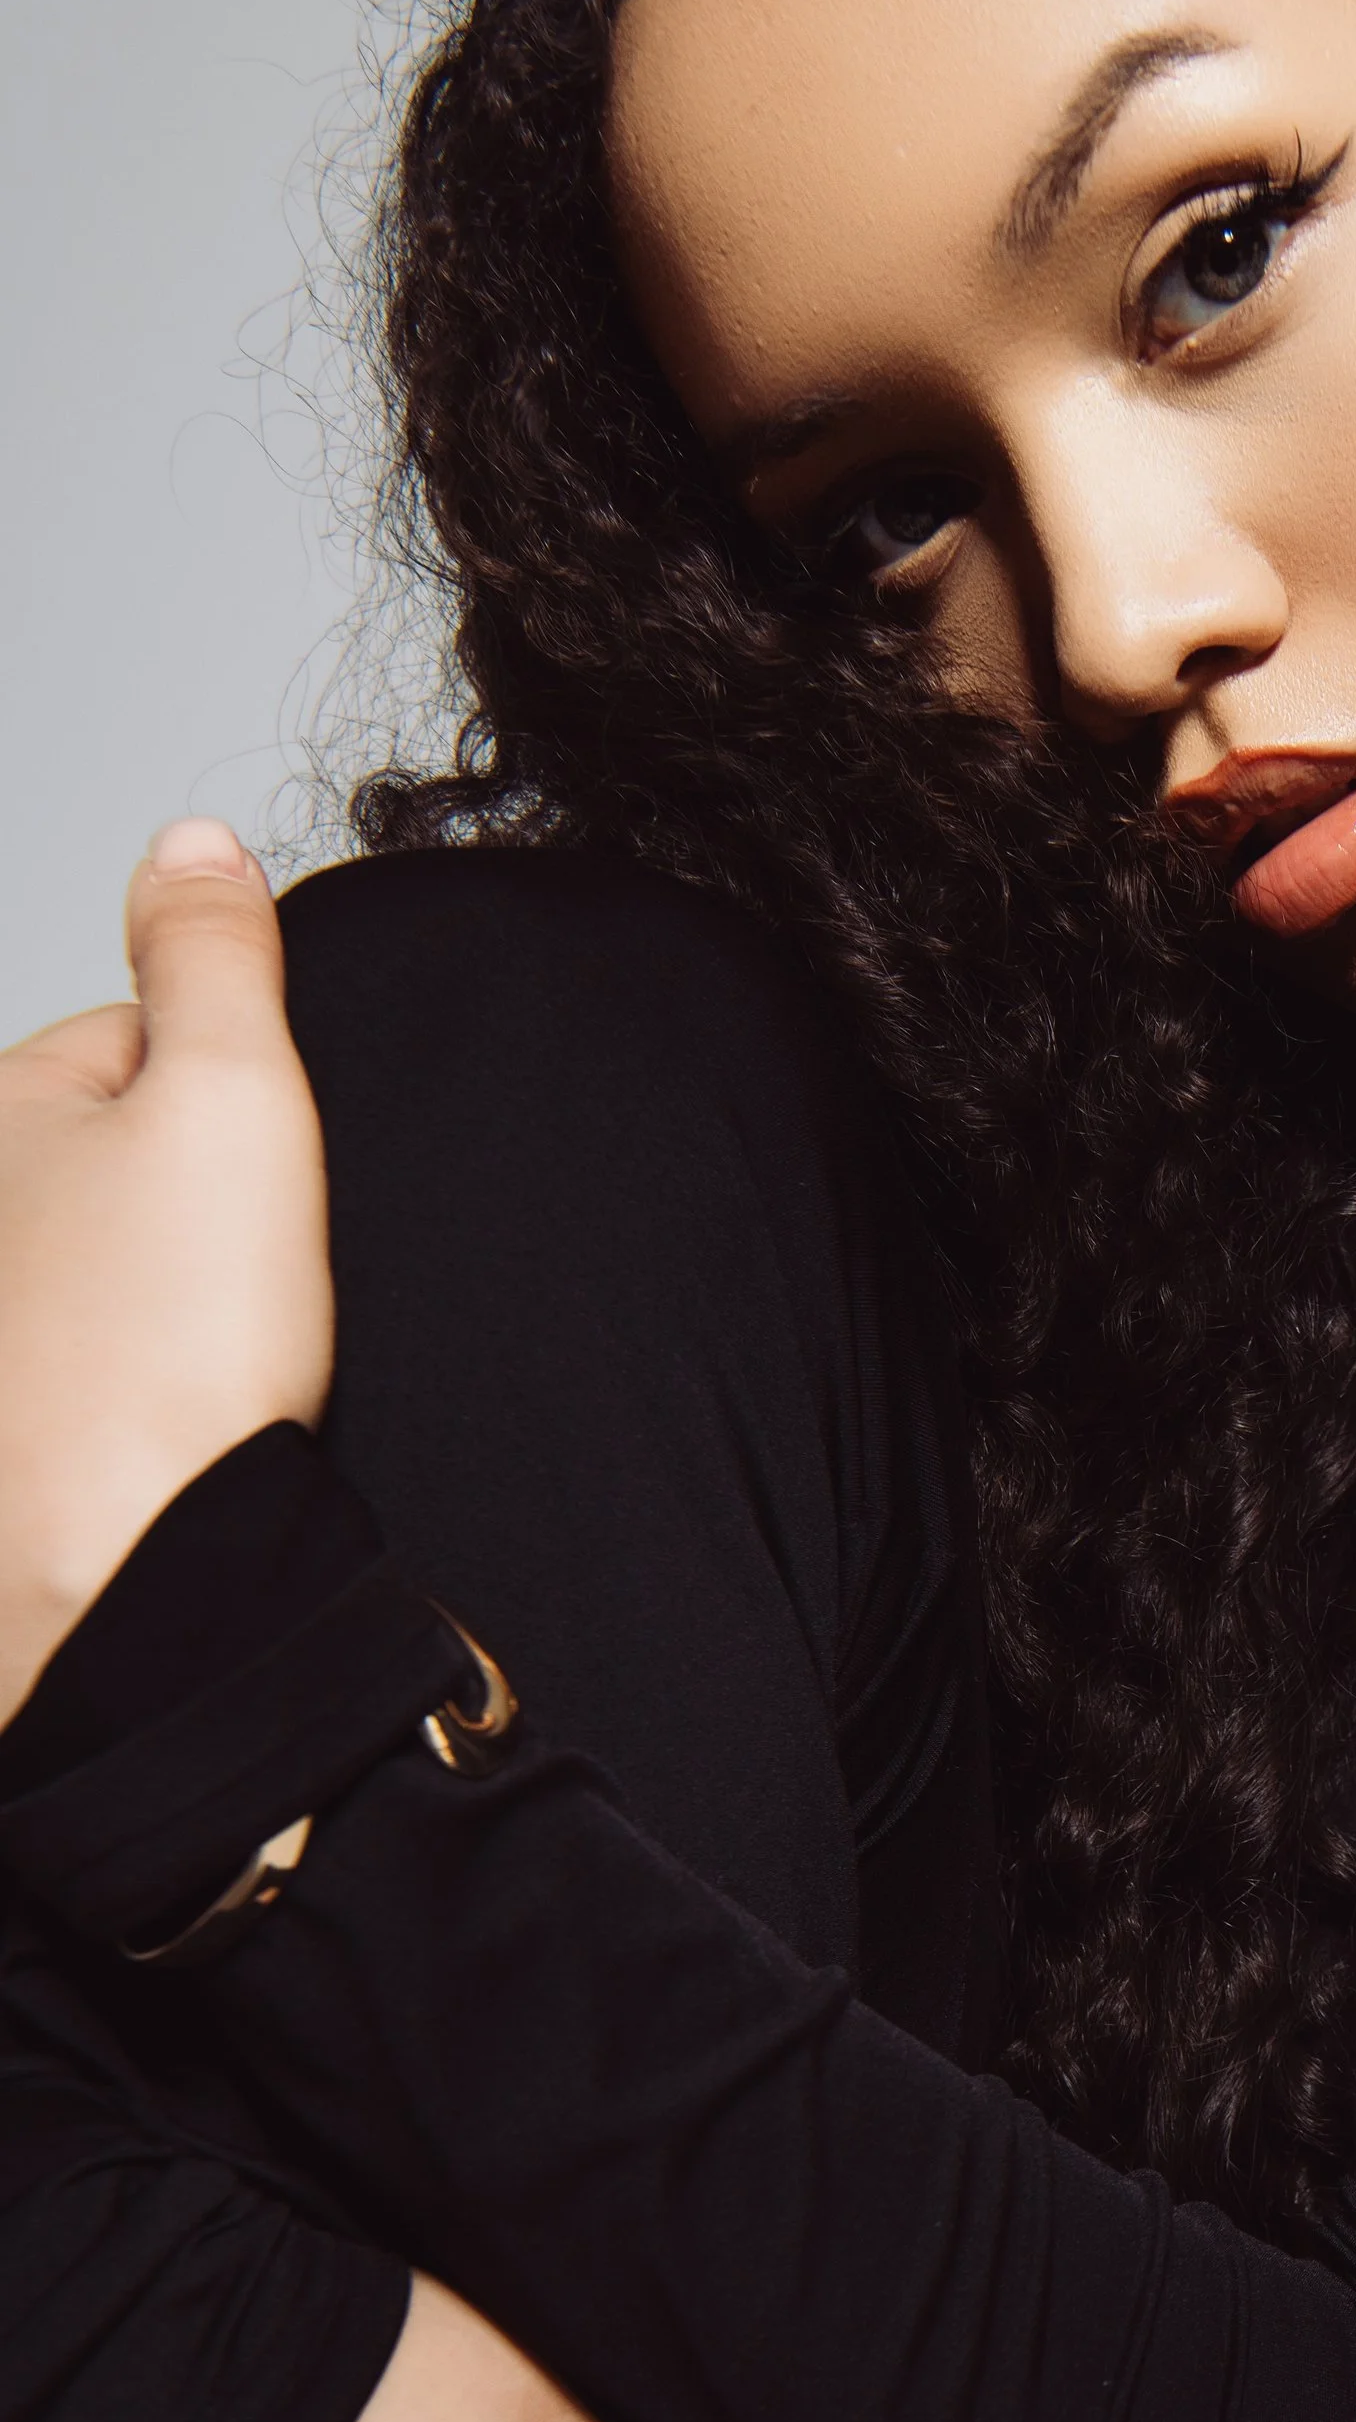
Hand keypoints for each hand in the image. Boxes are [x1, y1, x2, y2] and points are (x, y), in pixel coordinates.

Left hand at [0, 818, 331, 1724]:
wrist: (128, 1583)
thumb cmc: (168, 1357)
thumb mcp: (232, 1096)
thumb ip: (217, 956)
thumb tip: (190, 838)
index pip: (137, 1037)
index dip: (235, 1089)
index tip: (262, 1169)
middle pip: (124, 1163)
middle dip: (201, 1204)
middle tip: (254, 1272)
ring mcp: (0, 1339)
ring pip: (119, 1279)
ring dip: (181, 1311)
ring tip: (228, 1361)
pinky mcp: (24, 1441)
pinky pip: (113, 1381)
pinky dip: (157, 1398)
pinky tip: (194, 1428)